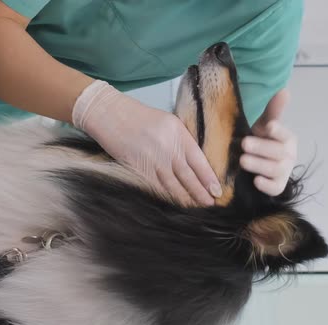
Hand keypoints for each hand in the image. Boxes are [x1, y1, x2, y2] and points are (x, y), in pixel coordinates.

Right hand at [73, 80, 221, 205]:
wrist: (110, 114)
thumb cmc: (140, 118)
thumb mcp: (168, 122)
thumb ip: (183, 141)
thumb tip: (198, 164)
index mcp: (177, 133)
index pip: (198, 160)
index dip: (208, 178)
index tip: (217, 191)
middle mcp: (166, 147)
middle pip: (187, 175)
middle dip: (200, 192)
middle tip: (210, 204)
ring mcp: (151, 159)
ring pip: (172, 184)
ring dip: (185, 198)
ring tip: (196, 207)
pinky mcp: (137, 168)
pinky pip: (155, 186)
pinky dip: (167, 196)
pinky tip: (176, 203)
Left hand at [240, 89, 296, 195]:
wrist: (259, 163)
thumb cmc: (263, 140)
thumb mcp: (265, 124)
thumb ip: (274, 110)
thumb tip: (285, 90)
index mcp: (288, 139)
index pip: (285, 134)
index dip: (278, 131)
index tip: (268, 126)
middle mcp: (289, 155)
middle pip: (278, 153)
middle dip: (261, 148)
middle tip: (244, 144)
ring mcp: (284, 172)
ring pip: (275, 170)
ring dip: (259, 165)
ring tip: (242, 161)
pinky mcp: (277, 186)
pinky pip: (275, 188)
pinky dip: (266, 186)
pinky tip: (256, 181)